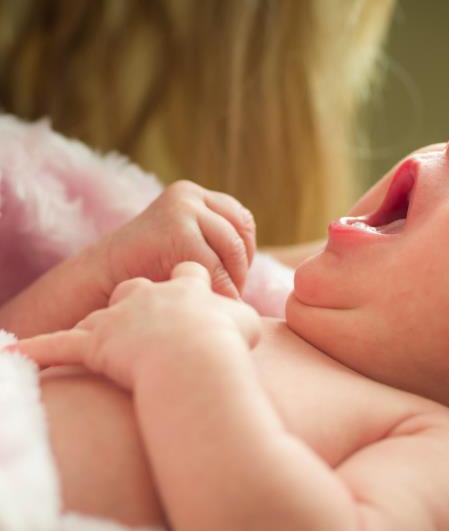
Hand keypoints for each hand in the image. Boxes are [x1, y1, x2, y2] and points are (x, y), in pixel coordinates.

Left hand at [11, 262, 262, 388]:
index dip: (193, 278)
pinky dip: (41, 350)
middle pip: (139, 284)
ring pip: (106, 309)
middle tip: (148, 312)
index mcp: (188, 279)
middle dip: (141, 294)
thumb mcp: (245, 324)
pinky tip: (18, 353)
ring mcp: (121, 313)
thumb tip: (249, 319)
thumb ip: (243, 315)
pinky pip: (61, 345)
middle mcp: (151, 289)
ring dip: (103, 319)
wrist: (193, 355)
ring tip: (104, 332)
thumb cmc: (225, 342)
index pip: (189, 268)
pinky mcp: (95, 341)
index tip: (197, 290)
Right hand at [99, 180, 255, 299]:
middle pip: (240, 235)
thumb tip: (265, 258)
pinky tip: (213, 305)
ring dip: (234, 281)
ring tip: (220, 301)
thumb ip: (215, 240)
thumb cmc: (147, 270)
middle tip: (230, 294)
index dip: (244, 253)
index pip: (241, 221)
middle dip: (240, 269)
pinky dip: (222, 290)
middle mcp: (190, 196)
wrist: (101, 279)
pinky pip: (217, 267)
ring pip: (233, 251)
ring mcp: (183, 210)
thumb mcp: (185, 243)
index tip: (234, 278)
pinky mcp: (178, 231)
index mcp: (194, 195)